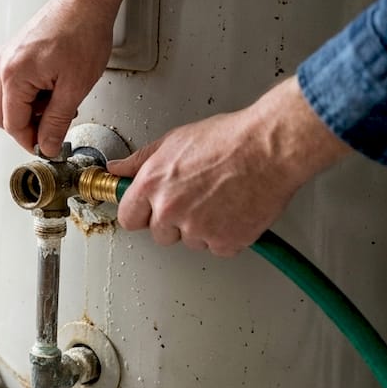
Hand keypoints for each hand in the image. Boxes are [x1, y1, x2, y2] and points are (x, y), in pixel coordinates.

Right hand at [0, 0, 114, 155]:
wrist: (86, 0)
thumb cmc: (83, 32)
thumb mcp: (74, 87)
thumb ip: (57, 122)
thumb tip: (47, 145)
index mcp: (14, 76)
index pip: (13, 125)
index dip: (32, 142)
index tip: (49, 148)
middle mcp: (4, 65)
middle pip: (5, 115)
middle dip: (30, 127)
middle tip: (56, 129)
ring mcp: (8, 56)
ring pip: (10, 100)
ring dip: (32, 110)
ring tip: (61, 102)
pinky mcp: (16, 51)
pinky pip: (16, 83)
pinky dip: (32, 93)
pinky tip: (55, 87)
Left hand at [106, 77, 350, 256]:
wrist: (269, 148)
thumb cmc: (228, 139)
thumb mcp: (175, 141)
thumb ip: (141, 161)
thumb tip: (117, 169)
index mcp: (152, 185)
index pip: (128, 218)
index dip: (141, 213)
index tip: (149, 209)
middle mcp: (171, 210)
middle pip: (159, 234)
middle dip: (173, 221)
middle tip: (195, 198)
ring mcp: (198, 230)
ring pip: (190, 241)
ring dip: (201, 228)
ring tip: (220, 198)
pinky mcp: (225, 242)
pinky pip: (217, 248)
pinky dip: (226, 235)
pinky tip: (234, 209)